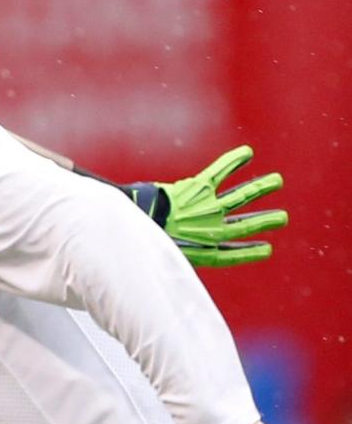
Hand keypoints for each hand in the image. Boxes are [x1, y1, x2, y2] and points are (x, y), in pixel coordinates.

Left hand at [132, 145, 287, 266]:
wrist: (140, 220)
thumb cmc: (148, 241)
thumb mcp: (164, 258)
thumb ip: (173, 258)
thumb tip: (164, 271)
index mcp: (204, 250)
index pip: (231, 254)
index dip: (249, 253)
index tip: (267, 249)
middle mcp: (212, 228)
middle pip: (245, 225)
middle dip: (265, 221)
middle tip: (282, 218)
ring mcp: (208, 207)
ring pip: (241, 196)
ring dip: (260, 187)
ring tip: (277, 181)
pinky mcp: (199, 186)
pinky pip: (221, 171)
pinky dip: (233, 161)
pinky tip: (247, 152)